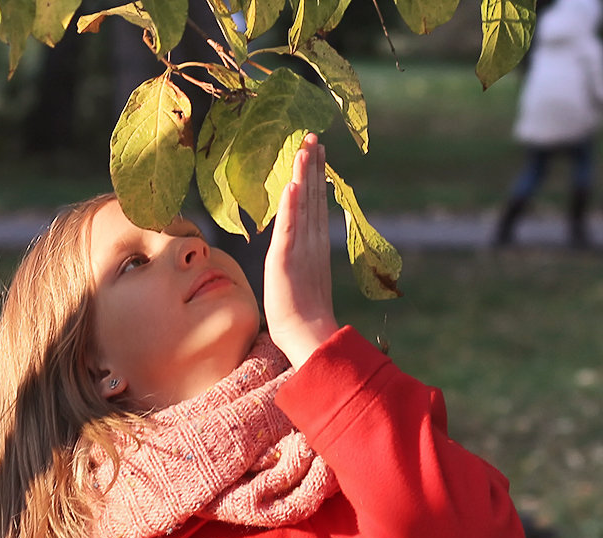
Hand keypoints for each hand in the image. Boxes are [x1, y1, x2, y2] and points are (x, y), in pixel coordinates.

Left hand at [263, 133, 338, 368]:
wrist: (305, 334)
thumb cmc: (301, 314)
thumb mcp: (301, 277)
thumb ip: (302, 258)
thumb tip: (300, 249)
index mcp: (314, 245)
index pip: (314, 203)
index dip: (314, 176)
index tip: (316, 151)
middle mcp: (310, 242)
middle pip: (312, 197)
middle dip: (312, 166)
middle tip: (314, 137)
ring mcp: (300, 249)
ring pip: (303, 206)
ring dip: (304, 177)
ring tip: (305, 149)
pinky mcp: (286, 260)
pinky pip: (289, 229)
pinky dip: (292, 207)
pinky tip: (292, 186)